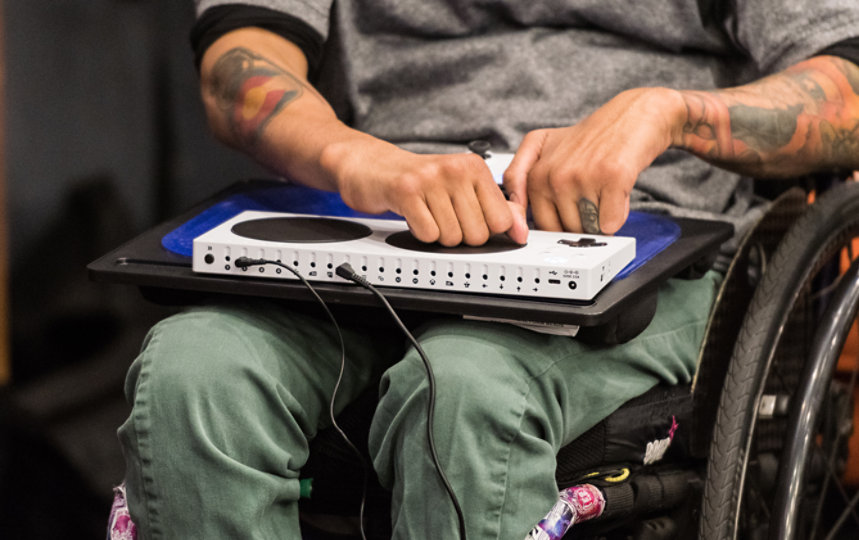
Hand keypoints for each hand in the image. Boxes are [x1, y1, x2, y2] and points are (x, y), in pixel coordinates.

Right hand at [323, 139, 528, 245]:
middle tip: (441, 215)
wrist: (371, 166)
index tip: (468, 219)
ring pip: (453, 237)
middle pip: (477, 234)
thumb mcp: (461, 188)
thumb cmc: (418, 180)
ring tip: (427, 213)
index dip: (485, 229)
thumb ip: (495, 208)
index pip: (501, 220)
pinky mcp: (406, 192)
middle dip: (459, 235)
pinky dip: (420, 233)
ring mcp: (431, 179)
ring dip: (438, 234)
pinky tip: (414, 215)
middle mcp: (455, 169)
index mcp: (474, 167)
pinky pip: (428, 235)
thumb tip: (521, 232)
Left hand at [504, 88, 683, 234]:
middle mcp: (553, 173)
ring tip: (603, 189)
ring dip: (600, 218)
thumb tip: (518, 224)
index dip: (549, 230)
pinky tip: (617, 192)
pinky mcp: (611, 178)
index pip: (534, 221)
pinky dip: (617, 216)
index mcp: (535, 170)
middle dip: (579, 223)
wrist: (633, 116)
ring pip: (587, 228)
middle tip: (589, 196)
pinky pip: (610, 223)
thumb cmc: (590, 138)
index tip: (555, 230)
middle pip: (562, 229)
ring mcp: (581, 176)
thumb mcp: (543, 148)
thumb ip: (520, 179)